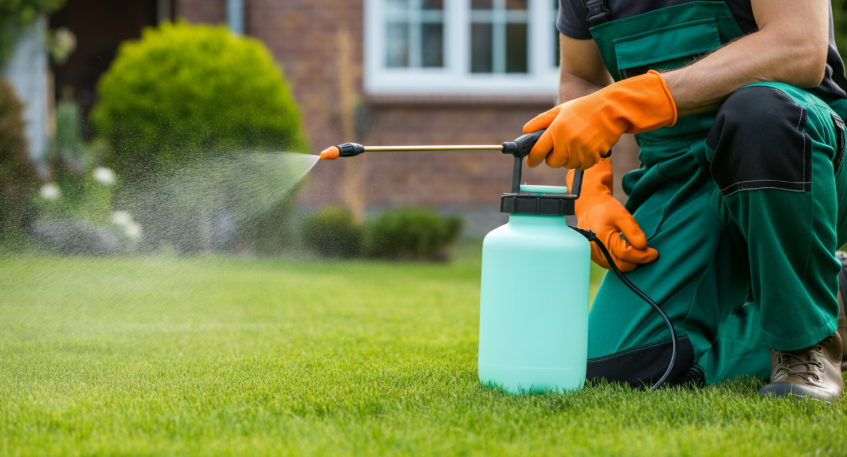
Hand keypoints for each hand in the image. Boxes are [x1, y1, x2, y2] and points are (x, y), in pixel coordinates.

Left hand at [524, 70, 676, 169]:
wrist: (611, 110)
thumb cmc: (584, 109)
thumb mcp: (560, 109)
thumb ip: (541, 121)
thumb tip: (525, 131)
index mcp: (556, 131)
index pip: (538, 152)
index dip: (533, 159)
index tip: (531, 161)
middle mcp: (566, 143)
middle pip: (552, 163)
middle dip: (553, 157)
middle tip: (559, 147)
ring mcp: (579, 152)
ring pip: (567, 165)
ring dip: (569, 158)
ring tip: (576, 142)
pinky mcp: (592, 158)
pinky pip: (581, 167)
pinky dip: (581, 160)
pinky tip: (586, 147)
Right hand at [567, 159, 657, 271]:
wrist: (589, 208)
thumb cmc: (606, 210)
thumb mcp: (622, 215)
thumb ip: (633, 231)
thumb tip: (643, 246)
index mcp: (602, 240)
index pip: (627, 254)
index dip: (643, 255)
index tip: (655, 253)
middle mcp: (598, 252)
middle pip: (622, 265)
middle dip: (637, 261)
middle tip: (649, 253)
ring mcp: (596, 257)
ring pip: (618, 268)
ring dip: (631, 262)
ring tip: (639, 251)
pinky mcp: (597, 258)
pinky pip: (613, 265)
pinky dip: (623, 261)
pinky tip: (629, 251)